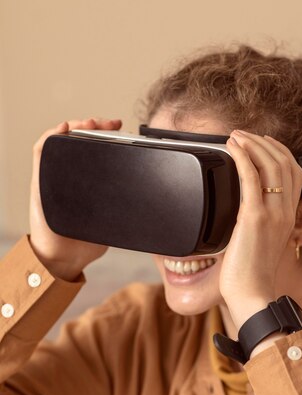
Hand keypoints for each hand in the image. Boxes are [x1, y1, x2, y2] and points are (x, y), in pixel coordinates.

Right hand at [29, 117, 121, 280]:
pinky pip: (42, 153)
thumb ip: (126, 212)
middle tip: (110, 123)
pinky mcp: (40, 181)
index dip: (106, 135)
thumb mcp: (112, 222)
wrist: (63, 258)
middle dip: (94, 126)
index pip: (94, 149)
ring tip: (90, 122)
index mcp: (85, 181)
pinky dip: (51, 137)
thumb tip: (153, 210)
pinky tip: (64, 129)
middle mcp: (68, 174)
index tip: (121, 128)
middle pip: (78, 139)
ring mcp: (53, 175)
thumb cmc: (84, 242)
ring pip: (61, 140)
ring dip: (75, 126)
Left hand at [220, 130, 301, 329]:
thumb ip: (259, 222)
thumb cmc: (251, 274)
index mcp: (289, 216)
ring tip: (235, 136)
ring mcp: (273, 213)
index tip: (261, 143)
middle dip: (263, 142)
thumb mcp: (262, 243)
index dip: (279, 151)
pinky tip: (231, 149)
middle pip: (284, 162)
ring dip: (252, 144)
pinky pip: (251, 177)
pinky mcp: (255, 217)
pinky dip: (241, 157)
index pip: (294, 172)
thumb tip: (242, 208)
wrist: (252, 295)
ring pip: (271, 164)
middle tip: (242, 134)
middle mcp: (286, 211)